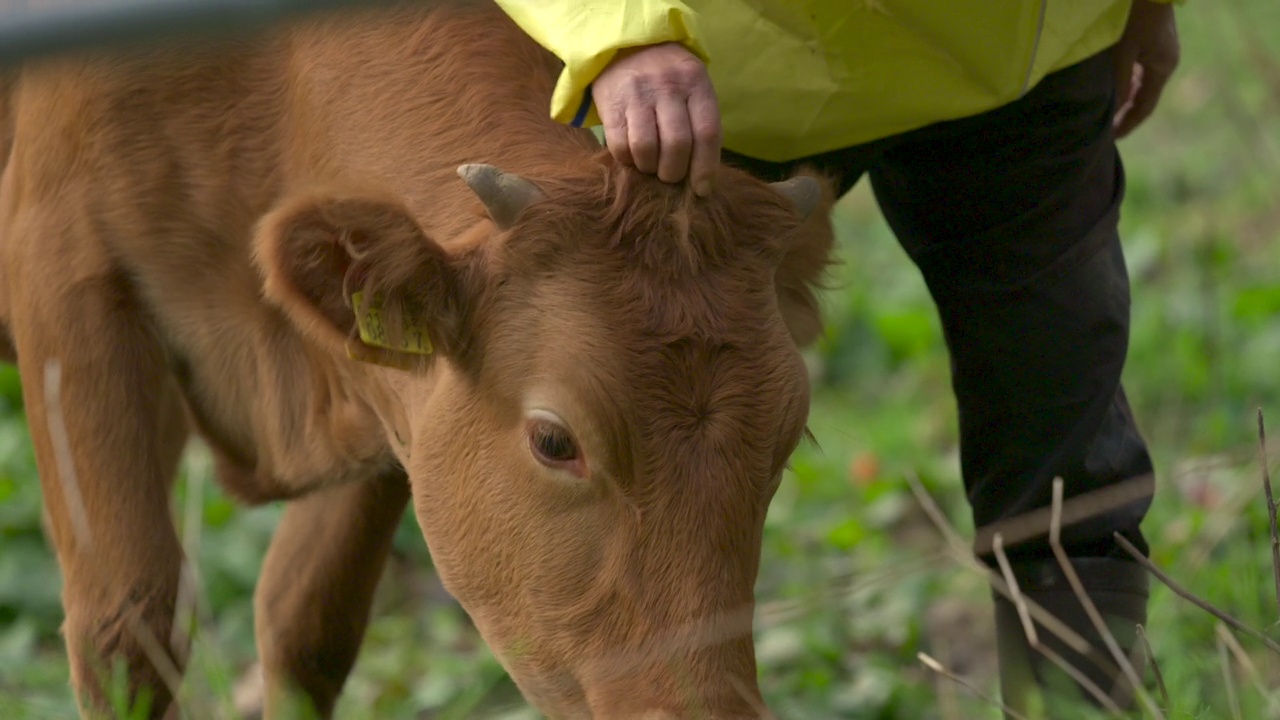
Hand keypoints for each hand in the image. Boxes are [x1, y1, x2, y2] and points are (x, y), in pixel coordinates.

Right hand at [593, 42, 721, 195]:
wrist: (625, 45)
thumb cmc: (667, 77)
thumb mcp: (692, 87)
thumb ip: (699, 123)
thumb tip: (703, 176)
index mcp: (695, 83)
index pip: (707, 133)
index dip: (706, 167)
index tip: (702, 189)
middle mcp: (668, 87)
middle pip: (677, 144)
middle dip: (675, 172)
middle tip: (671, 176)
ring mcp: (637, 94)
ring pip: (647, 148)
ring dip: (650, 168)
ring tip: (651, 167)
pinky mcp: (611, 104)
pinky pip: (619, 145)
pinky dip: (628, 160)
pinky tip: (633, 157)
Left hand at [1112, 0, 1179, 138]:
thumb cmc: (1136, 16)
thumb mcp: (1124, 51)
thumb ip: (1119, 82)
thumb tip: (1113, 111)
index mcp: (1162, 68)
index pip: (1145, 107)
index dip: (1128, 124)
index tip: (1112, 139)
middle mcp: (1165, 62)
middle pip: (1144, 97)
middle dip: (1125, 114)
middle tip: (1104, 129)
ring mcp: (1162, 51)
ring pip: (1141, 83)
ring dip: (1125, 98)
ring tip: (1105, 112)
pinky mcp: (1155, 41)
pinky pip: (1140, 70)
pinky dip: (1127, 82)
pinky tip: (1113, 87)